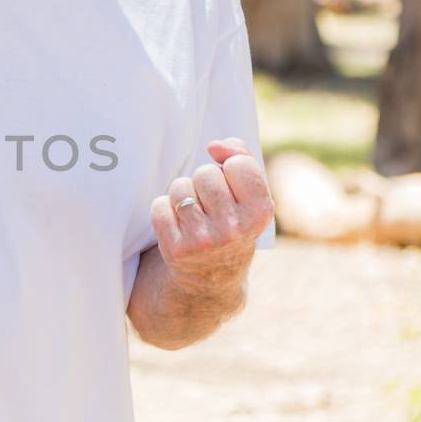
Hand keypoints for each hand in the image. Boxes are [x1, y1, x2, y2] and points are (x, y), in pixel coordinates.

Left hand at [150, 139, 273, 293]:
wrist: (212, 276)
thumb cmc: (232, 222)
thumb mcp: (250, 194)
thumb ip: (241, 156)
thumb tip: (214, 146)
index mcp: (261, 212)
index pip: (237, 163)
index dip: (229, 170)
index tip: (231, 189)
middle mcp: (234, 229)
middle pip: (205, 173)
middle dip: (204, 182)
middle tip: (210, 204)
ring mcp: (204, 240)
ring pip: (180, 186)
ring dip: (182, 194)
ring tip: (194, 214)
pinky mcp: (176, 249)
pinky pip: (159, 206)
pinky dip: (164, 210)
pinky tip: (178, 226)